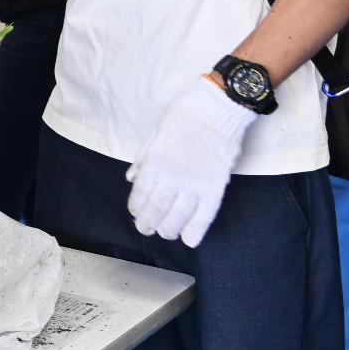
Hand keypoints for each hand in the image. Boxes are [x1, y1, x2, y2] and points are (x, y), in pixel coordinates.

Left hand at [124, 79, 252, 247]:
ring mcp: (194, 184)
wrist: (217, 109)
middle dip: (148, 222)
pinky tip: (189, 240)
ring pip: (178, 215)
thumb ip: (143, 158)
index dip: (137, 207)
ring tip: (165, 233)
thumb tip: (131, 178)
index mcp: (155, 162)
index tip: (135, 214)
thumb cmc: (184, 116)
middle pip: (157, 208)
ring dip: (169, 228)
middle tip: (146, 229)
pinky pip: (205, 214)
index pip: (141, 193)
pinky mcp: (215, 187)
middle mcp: (172, 177)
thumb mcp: (155, 132)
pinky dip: (196, 229)